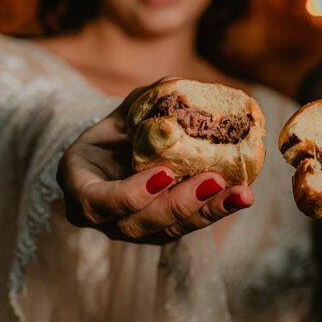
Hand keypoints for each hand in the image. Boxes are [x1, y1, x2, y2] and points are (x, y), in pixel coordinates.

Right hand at [57, 82, 253, 243]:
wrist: (120, 154)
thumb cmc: (119, 129)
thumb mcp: (123, 111)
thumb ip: (147, 101)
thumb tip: (180, 88)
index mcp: (80, 187)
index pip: (98, 201)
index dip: (131, 193)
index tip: (164, 173)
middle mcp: (104, 218)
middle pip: (139, 222)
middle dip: (180, 203)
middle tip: (213, 180)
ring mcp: (133, 230)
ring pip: (169, 230)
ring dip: (208, 211)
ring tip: (241, 194)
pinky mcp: (161, 232)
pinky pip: (187, 226)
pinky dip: (216, 210)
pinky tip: (241, 196)